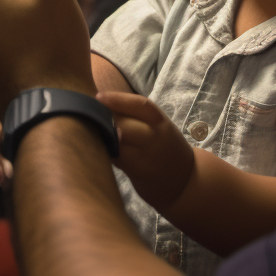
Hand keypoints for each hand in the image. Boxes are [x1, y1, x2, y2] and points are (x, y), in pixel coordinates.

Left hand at [96, 90, 194, 209]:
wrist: (183, 179)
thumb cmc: (163, 146)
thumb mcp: (157, 126)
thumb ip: (136, 116)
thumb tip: (103, 101)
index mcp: (159, 120)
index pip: (139, 105)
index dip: (118, 99)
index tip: (98, 96)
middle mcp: (155, 136)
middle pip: (124, 124)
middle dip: (106, 120)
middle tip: (91, 117)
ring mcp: (147, 155)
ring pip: (118, 142)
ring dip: (104, 137)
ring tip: (94, 133)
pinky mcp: (139, 171)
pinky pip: (117, 159)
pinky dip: (108, 152)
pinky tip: (103, 150)